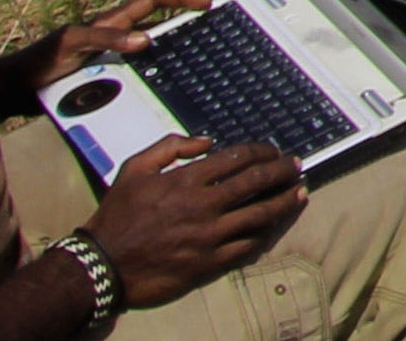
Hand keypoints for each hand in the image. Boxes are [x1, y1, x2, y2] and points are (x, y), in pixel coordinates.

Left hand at [0, 0, 210, 115]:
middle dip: (185, 23)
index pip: (153, 0)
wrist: (16, 89)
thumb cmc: (40, 63)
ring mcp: (111, 57)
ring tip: (195, 67)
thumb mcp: (72, 45)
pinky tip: (164, 94)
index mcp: (110, 22)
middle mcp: (114, 36)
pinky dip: (155, 77)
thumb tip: (146, 40)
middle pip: (158, 22)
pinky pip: (139, 73)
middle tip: (211, 34)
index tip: (206, 4)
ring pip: (150, 50)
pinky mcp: (105, 77)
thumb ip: (105, 40)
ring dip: (172, 54)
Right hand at [87, 135, 303, 311]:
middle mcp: (203, 206)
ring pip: (259, 215)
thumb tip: (206, 140)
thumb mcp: (134, 169)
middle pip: (256, 183)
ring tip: (300, 192)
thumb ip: (170, 147)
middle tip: (297, 166)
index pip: (237, 159)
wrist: (104, 265)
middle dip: (282, 171)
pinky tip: (276, 226)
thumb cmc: (117, 215)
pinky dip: (265, 234)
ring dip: (284, 202)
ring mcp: (209, 236)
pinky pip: (247, 246)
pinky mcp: (210, 263)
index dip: (262, 152)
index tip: (274, 150)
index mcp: (186, 180)